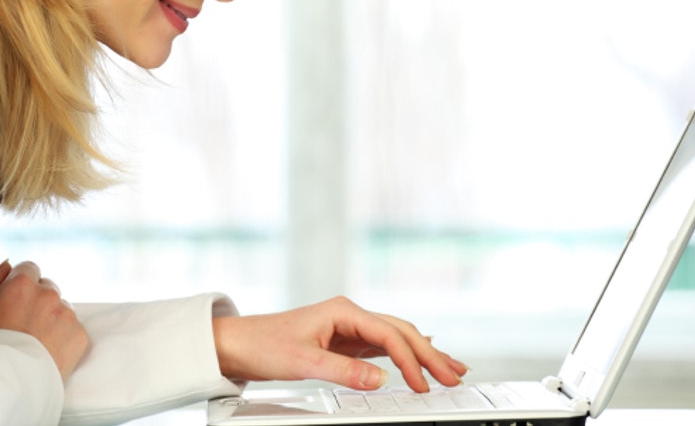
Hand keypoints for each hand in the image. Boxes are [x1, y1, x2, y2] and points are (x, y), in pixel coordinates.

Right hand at [0, 260, 88, 379]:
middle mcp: (48, 294)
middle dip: (36, 300)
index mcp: (21, 285)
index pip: (28, 268)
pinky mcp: (79, 334)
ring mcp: (66, 314)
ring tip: (34, 341)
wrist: (8, 387)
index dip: (19, 285)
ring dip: (51, 317)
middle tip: (22, 326)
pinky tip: (47, 350)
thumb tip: (6, 264)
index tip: (13, 303)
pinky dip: (63, 335)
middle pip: (46, 287)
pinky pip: (73, 327)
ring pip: (61, 307)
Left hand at [211, 296, 467, 391]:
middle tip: (456, 376)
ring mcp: (348, 327)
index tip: (423, 384)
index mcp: (343, 311)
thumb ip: (343, 372)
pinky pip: (383, 348)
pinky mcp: (344, 342)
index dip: (411, 360)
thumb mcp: (303, 361)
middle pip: (400, 331)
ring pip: (396, 338)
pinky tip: (420, 360)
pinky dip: (405, 356)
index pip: (389, 334)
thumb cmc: (264, 345)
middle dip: (430, 353)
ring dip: (423, 353)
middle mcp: (349, 314)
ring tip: (451, 369)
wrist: (238, 344)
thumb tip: (382, 381)